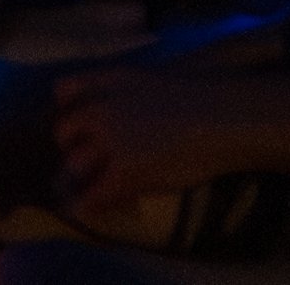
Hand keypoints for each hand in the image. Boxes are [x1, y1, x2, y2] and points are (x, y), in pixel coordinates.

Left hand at [45, 38, 289, 222]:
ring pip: (74, 166)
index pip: (64, 91)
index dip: (69, 112)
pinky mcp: (122, 171)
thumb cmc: (206, 98)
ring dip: (85, 179)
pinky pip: (94, 196)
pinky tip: (105, 209)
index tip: (80, 128)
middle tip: (93, 165)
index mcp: (112, 81)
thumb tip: (130, 119)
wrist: (226, 116)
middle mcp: (102, 107)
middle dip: (74, 149)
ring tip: (105, 190)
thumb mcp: (159, 82)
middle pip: (63, 131)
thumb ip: (134, 95)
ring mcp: (109, 140)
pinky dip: (94, 206)